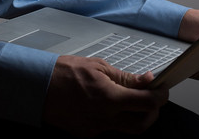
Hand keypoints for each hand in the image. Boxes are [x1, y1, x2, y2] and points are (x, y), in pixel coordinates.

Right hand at [42, 55, 168, 136]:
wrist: (36, 86)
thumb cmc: (65, 71)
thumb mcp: (98, 66)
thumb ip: (125, 77)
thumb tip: (147, 80)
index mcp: (109, 98)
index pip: (147, 103)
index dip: (160, 96)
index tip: (162, 89)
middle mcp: (104, 118)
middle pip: (142, 124)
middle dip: (152, 112)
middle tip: (151, 98)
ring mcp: (95, 129)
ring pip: (126, 128)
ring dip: (134, 116)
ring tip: (130, 99)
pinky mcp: (86, 133)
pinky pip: (108, 128)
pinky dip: (114, 117)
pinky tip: (105, 103)